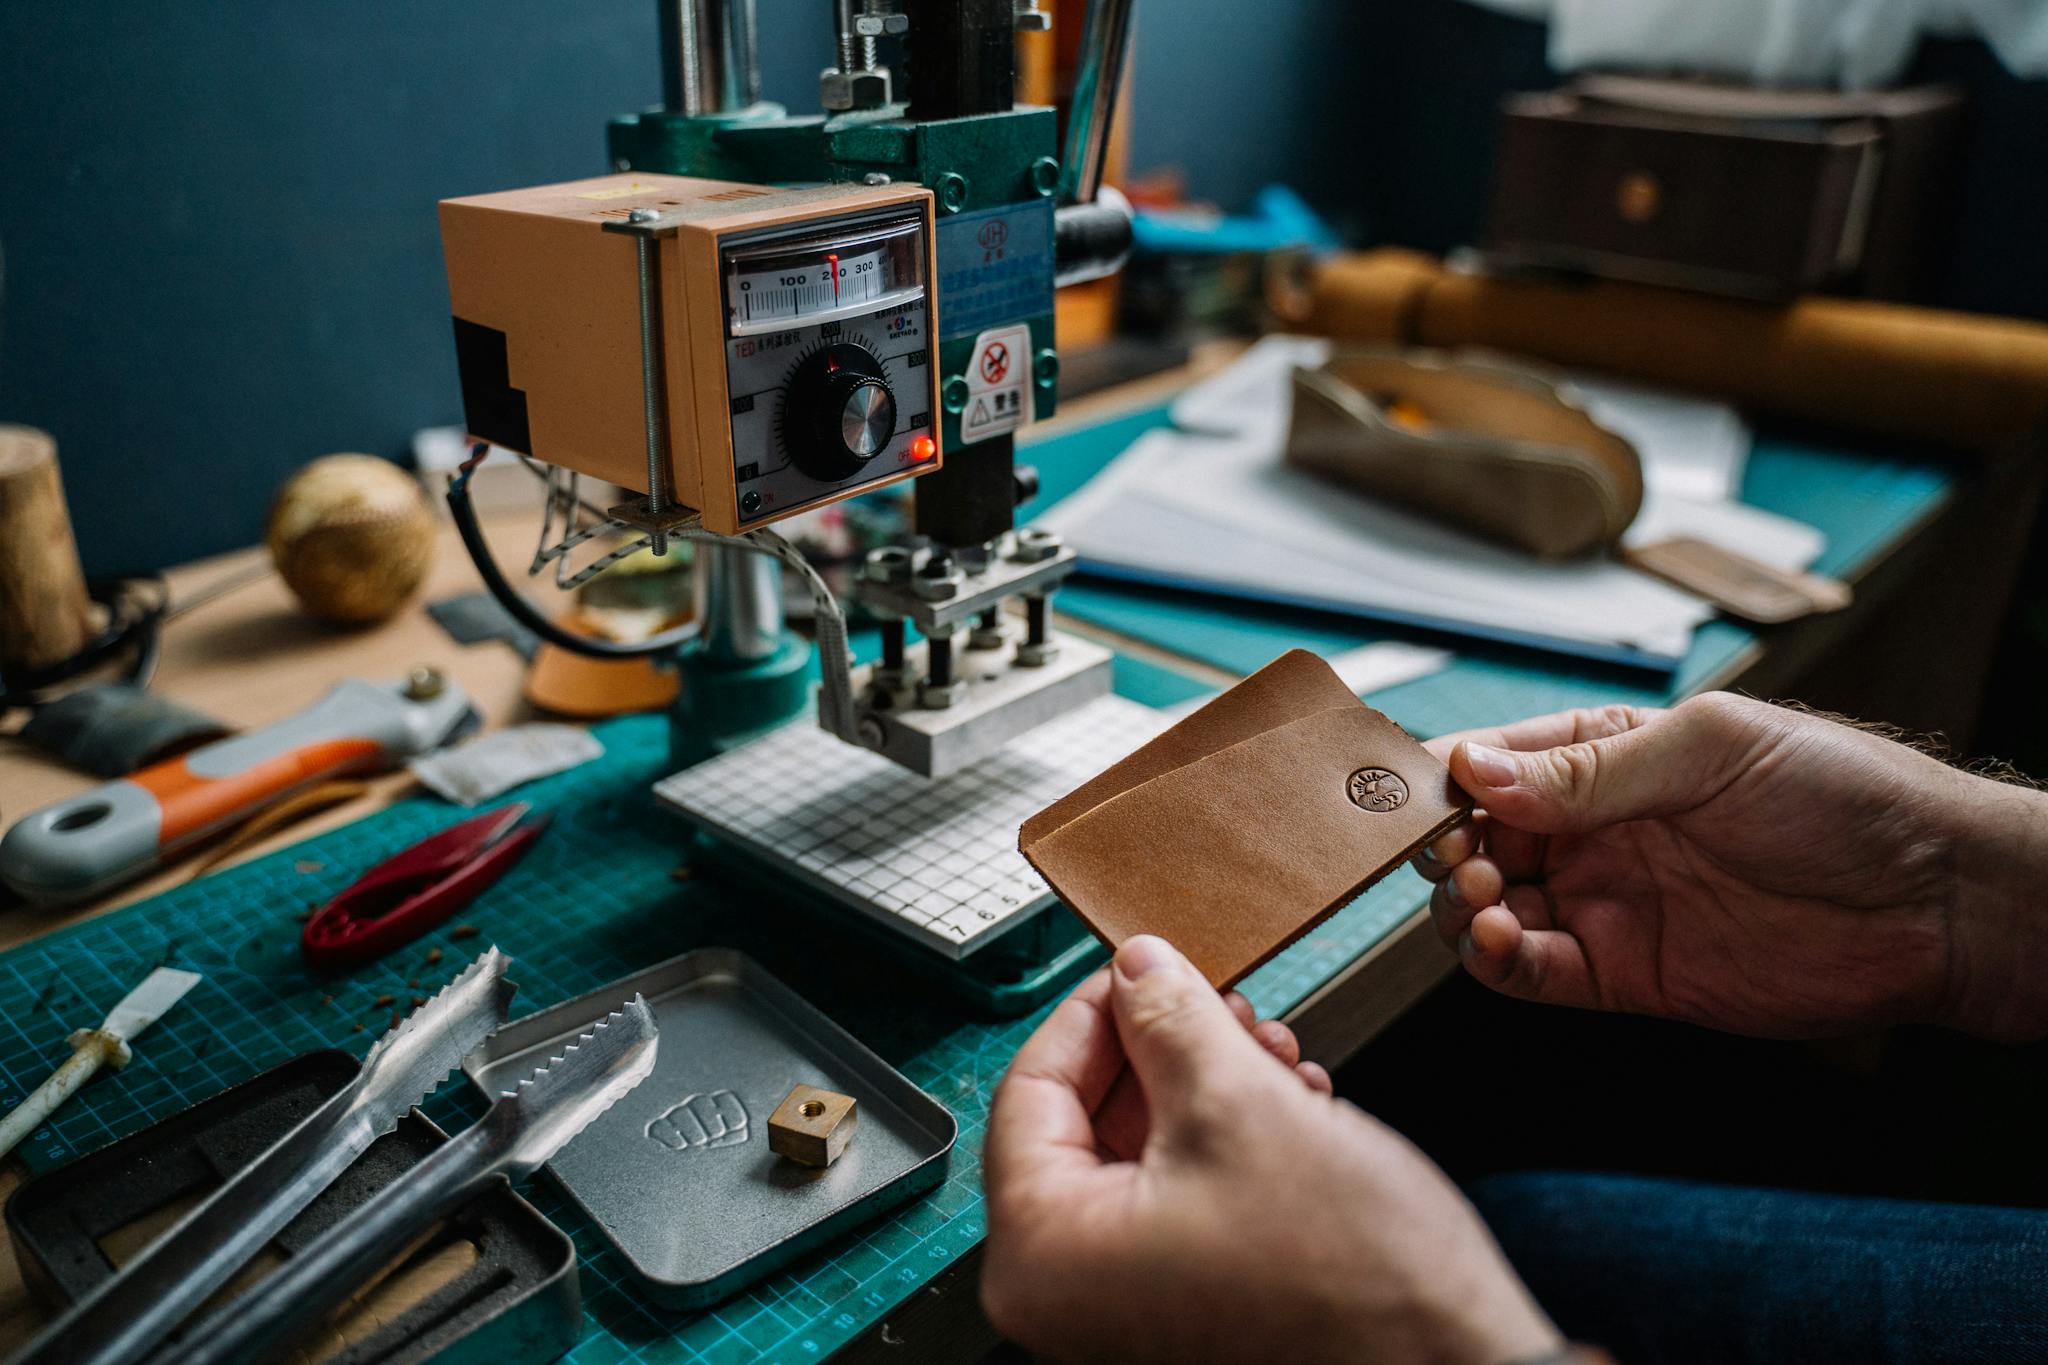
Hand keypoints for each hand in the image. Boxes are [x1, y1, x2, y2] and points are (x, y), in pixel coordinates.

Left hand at [981, 936, 1558, 1364]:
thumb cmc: (1352, 1284)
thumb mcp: (1239, 1103)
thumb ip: (1167, 1020)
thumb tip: (1135, 967)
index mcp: (1046, 1255)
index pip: (1028, 1091)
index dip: (1091, 1012)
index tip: (1138, 966)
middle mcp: (1070, 1293)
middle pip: (1087, 1119)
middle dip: (1164, 1049)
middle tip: (1222, 1004)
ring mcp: (1130, 1305)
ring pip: (1144, 1149)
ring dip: (1210, 1085)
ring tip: (1275, 1054)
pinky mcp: (1188, 1304)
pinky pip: (1181, 1194)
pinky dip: (1231, 1138)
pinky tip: (1291, 1104)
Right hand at [1416, 693, 2047, 1039]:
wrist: (1935, 900)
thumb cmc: (1839, 794)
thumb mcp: (1707, 751)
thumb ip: (1589, 770)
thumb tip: (1476, 769)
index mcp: (1604, 756)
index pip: (1491, 763)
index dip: (1444, 780)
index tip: (1416, 798)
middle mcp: (1592, 830)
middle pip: (1474, 839)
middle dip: (1445, 848)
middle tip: (1459, 858)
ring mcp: (1603, 903)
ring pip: (1488, 909)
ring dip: (1463, 906)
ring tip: (1486, 900)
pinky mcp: (1622, 975)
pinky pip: (1532, 974)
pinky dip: (1498, 961)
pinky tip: (1504, 940)